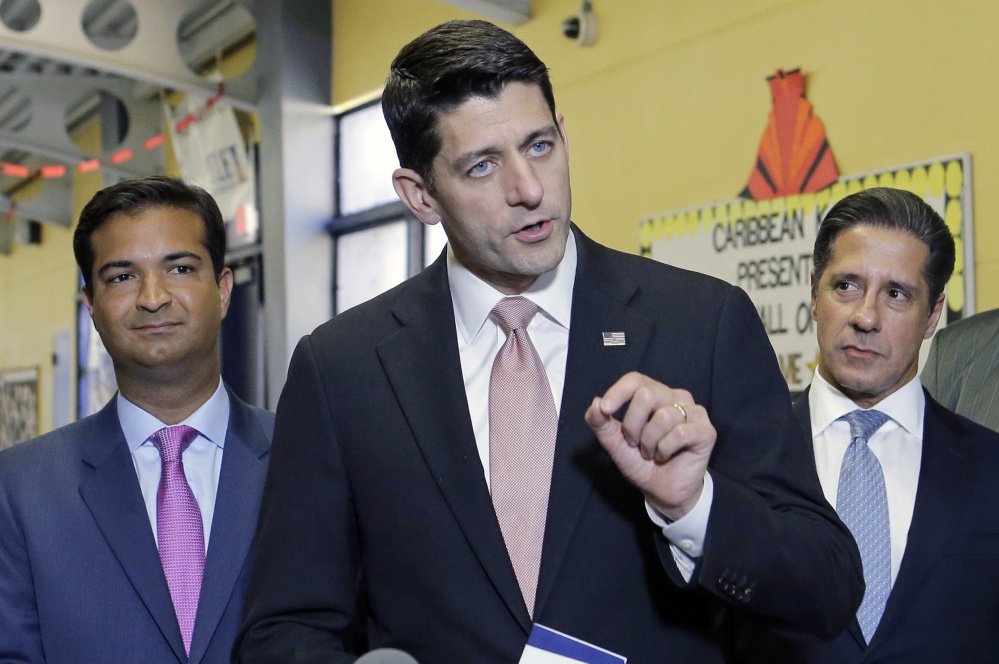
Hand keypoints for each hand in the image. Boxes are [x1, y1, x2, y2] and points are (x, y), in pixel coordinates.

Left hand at [584, 371, 715, 520]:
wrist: (662, 492)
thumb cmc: (641, 463)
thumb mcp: (615, 444)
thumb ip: (602, 424)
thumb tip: (595, 403)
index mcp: (654, 394)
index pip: (636, 380)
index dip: (619, 391)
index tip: (605, 409)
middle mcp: (676, 397)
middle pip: (647, 394)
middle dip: (633, 425)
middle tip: (635, 444)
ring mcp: (694, 412)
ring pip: (664, 416)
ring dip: (650, 442)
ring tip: (651, 453)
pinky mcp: (706, 431)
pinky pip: (680, 433)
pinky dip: (665, 449)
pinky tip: (666, 456)